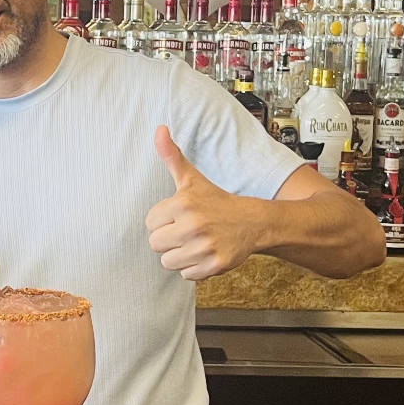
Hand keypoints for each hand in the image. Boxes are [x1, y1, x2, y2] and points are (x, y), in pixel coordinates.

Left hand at [145, 126, 260, 280]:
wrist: (253, 222)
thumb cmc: (216, 201)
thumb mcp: (192, 178)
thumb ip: (171, 156)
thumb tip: (158, 129)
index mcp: (183, 203)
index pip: (149, 224)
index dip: (162, 221)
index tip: (179, 216)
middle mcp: (193, 225)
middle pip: (155, 244)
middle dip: (168, 239)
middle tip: (187, 230)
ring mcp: (205, 247)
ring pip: (168, 262)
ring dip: (179, 255)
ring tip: (195, 242)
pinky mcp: (215, 265)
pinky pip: (186, 275)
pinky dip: (194, 268)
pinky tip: (206, 253)